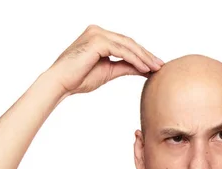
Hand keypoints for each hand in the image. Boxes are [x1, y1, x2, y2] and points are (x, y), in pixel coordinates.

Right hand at [47, 24, 163, 95]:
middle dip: (146, 55)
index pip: (125, 44)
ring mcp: (97, 34)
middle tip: (160, 66)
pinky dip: (135, 60)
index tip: (155, 65)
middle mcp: (98, 31)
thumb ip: (125, 67)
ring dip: (144, 57)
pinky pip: (122, 51)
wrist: (60, 83)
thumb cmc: (79, 79)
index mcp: (99, 36)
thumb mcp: (108, 71)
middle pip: (129, 42)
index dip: (142, 54)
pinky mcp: (97, 41)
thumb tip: (143, 69)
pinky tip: (144, 69)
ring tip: (155, 68)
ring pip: (127, 45)